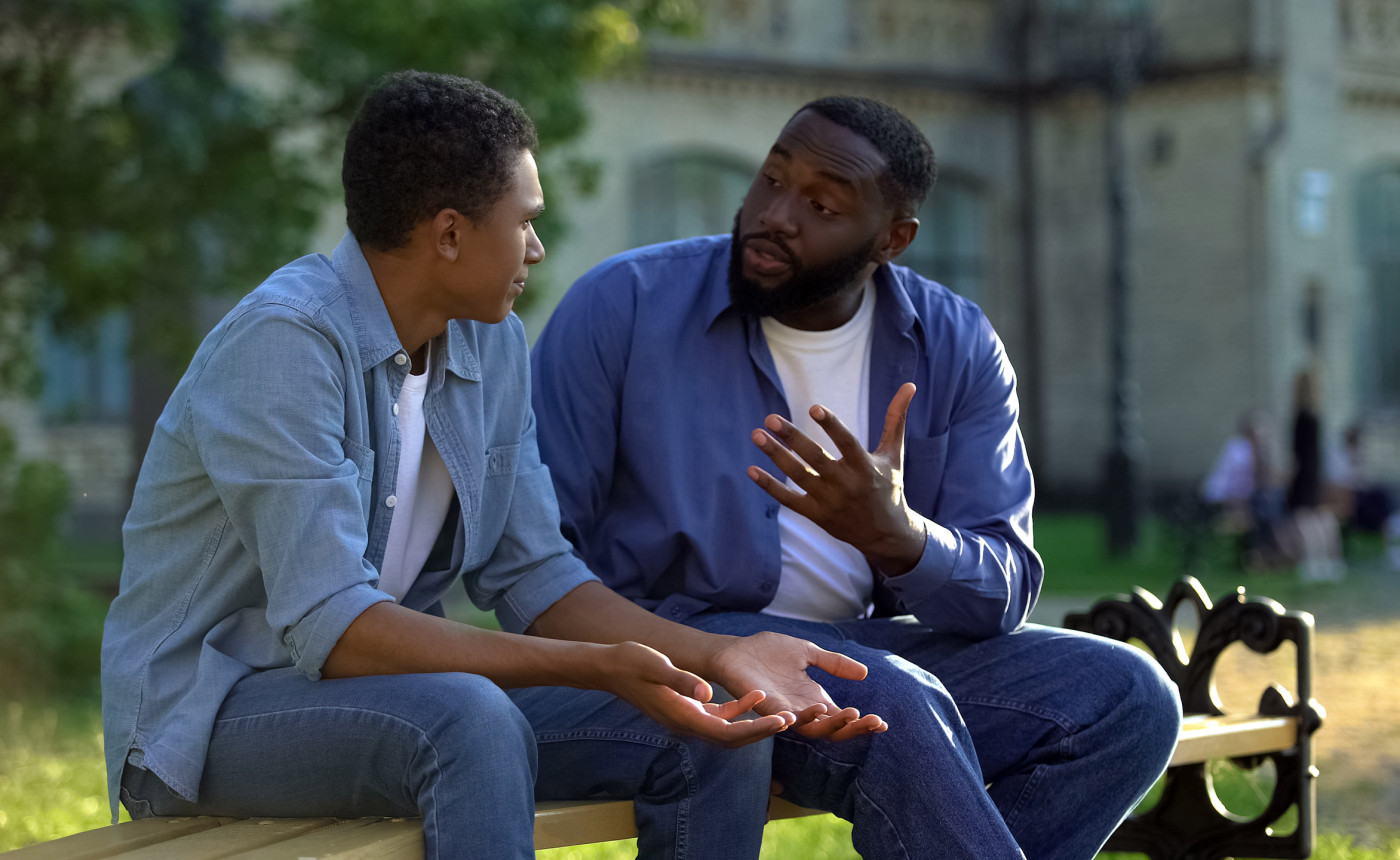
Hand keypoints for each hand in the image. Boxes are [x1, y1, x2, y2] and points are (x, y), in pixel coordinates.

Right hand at [596, 641, 792, 747]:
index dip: (756, 730)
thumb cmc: (631, 662)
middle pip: (733, 738)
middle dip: (762, 732)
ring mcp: (687, 717)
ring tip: (782, 714)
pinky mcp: (688, 708)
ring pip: (729, 730)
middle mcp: (687, 723)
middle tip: (791, 721)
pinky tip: (755, 696)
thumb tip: (707, 692)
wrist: (609, 667)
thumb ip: (681, 679)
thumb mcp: (656, 665)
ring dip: (755, 724)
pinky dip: (739, 710)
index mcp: (683, 717)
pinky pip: (719, 717)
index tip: (781, 722)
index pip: (727, 732)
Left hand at [710, 632, 886, 741]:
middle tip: (873, 721)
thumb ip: (833, 663)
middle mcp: (800, 710)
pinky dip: (796, 718)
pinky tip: (812, 712)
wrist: (734, 651)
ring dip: (831, 723)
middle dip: (854, 727)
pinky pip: (782, 718)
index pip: (841, 718)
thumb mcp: (807, 653)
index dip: (861, 723)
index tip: (883, 723)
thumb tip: (865, 673)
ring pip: (811, 727)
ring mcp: (783, 711)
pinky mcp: (764, 707)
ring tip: (851, 714)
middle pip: (832, 729)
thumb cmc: (768, 653)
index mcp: (812, 699)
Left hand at [748, 382, 926, 575]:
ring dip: (776, 456)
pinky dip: (770, 487)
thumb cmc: (889, 487)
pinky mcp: (817, 515)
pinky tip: (751, 470)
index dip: (832, 426)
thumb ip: (896, 420)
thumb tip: (909, 385)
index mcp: (866, 467)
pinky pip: (789, 500)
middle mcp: (847, 485)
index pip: (847, 443)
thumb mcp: (894, 455)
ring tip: (756, 434)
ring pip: (799, 476)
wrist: (886, 534)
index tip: (814, 407)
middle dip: (792, 438)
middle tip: (770, 419)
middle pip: (815, 458)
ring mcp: (830, 501)